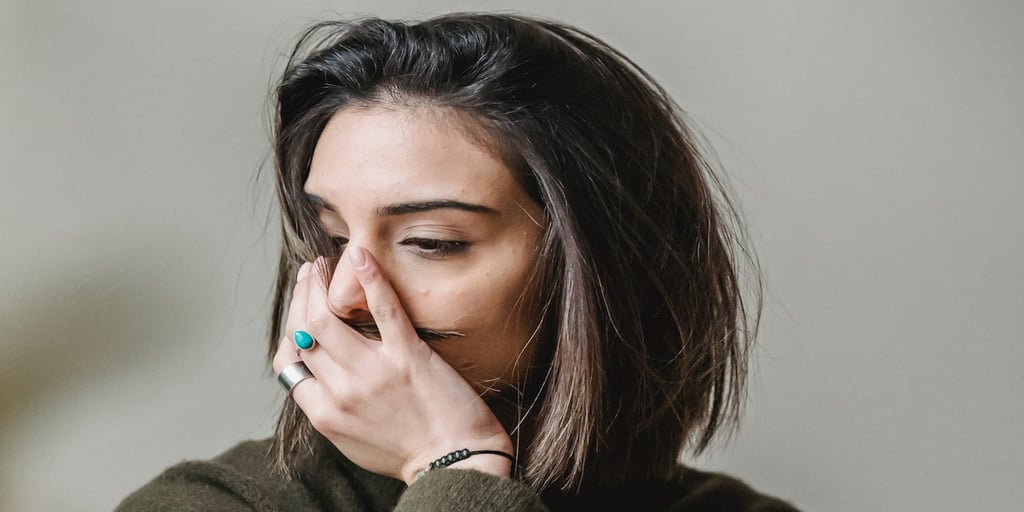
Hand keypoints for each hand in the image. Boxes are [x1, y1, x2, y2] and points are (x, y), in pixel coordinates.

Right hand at [272, 247, 512, 483]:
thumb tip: (318, 377)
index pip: (289, 360)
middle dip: (302, 295)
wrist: (457, 462)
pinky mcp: (408, 356)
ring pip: (327, 316)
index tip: (301, 310)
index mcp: (325, 413)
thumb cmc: (410, 453)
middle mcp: (341, 391)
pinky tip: (361, 255)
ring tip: (326, 265)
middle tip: (310, 273)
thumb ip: (331, 409)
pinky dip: (368, 277)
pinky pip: (382, 307)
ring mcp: (373, 372)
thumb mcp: (353, 442)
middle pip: (304, 332)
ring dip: (320, 283)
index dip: (291, 329)